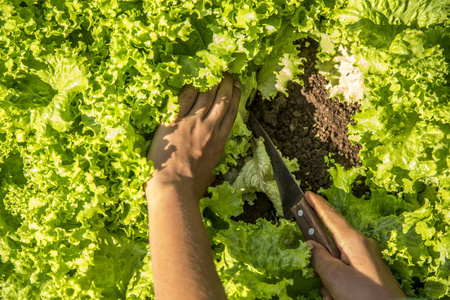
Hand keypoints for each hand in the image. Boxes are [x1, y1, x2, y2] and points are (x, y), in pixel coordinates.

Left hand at [146, 73, 240, 200]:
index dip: (235, 96)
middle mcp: (209, 128)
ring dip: (211, 81)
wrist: (173, 189)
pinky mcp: (174, 122)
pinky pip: (184, 99)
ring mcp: (192, 123)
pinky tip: (191, 80)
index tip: (236, 86)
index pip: (231, 113)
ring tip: (212, 71)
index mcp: (219, 142)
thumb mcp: (208, 172)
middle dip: (226, 83)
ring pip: (205, 95)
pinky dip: (189, 87)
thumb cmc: (190, 187)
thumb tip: (209, 165)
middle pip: (222, 100)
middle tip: (226, 73)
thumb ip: (210, 160)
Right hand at [305, 192, 405, 299]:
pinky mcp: (369, 273)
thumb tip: (310, 245)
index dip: (317, 205)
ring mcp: (367, 260)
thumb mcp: (334, 275)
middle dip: (321, 263)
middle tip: (321, 279)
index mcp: (353, 241)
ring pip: (336, 263)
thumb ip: (318, 257)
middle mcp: (361, 246)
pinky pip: (345, 273)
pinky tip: (340, 298)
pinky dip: (339, 286)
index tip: (308, 194)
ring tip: (335, 295)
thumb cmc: (365, 295)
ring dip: (330, 280)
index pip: (331, 217)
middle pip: (330, 245)